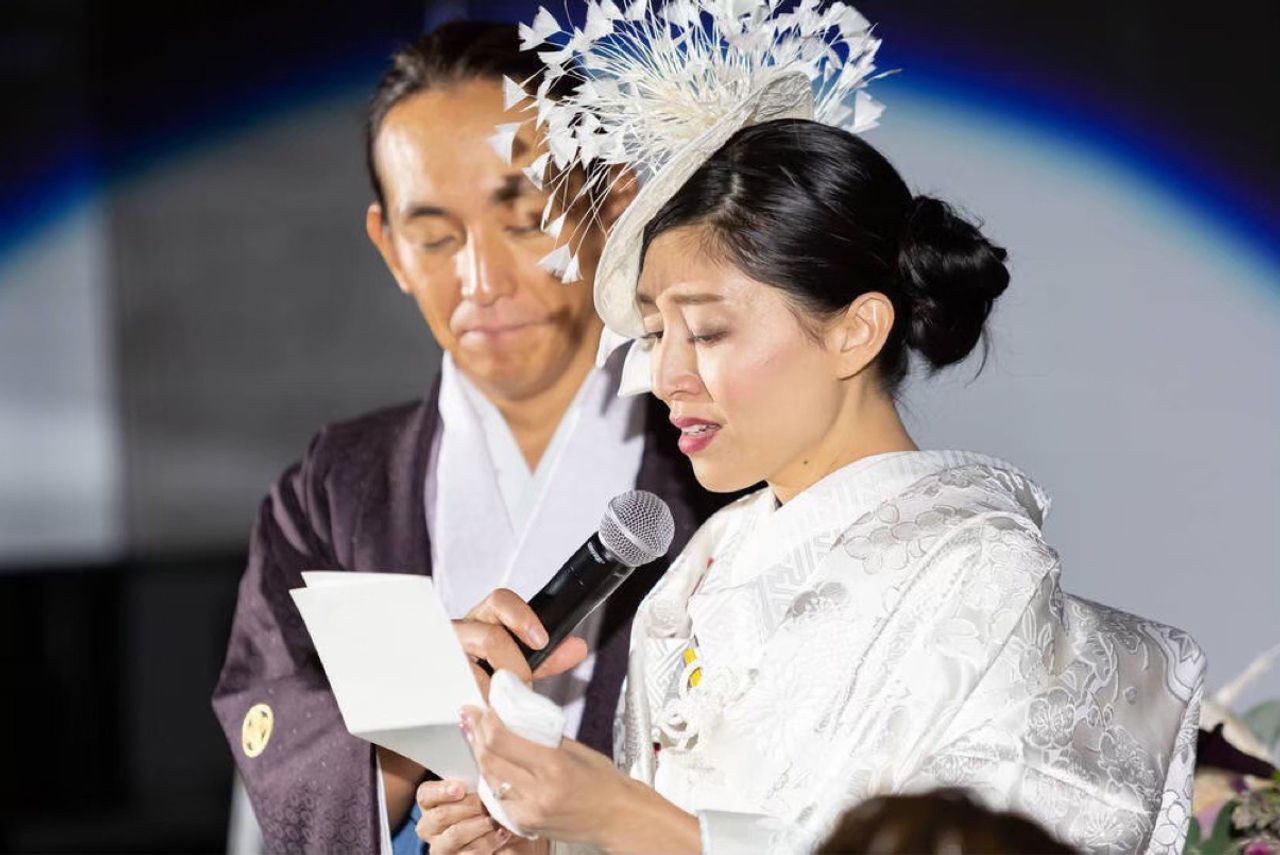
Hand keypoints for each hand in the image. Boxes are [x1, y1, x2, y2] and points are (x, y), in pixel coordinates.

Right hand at [414, 778, 546, 854]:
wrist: (507, 834)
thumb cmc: (491, 805)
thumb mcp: (481, 787)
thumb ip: (475, 774)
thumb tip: (477, 742)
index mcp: (432, 802)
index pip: (425, 794)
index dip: (442, 791)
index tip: (460, 788)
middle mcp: (431, 826)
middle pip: (440, 816)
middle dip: (467, 808)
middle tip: (486, 803)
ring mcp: (441, 846)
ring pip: (453, 836)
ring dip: (478, 826)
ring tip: (495, 819)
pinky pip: (468, 854)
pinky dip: (488, 843)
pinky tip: (503, 834)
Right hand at [455, 589, 588, 697]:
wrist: (465, 693)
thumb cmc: (493, 670)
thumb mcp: (524, 661)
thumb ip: (550, 656)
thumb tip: (577, 648)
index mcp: (485, 617)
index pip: (500, 601)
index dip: (522, 618)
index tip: (541, 641)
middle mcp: (463, 631)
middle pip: (490, 637)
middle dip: (515, 665)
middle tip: (525, 685)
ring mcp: (447, 655)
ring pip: (472, 666)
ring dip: (494, 688)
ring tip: (506, 703)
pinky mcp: (441, 681)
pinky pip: (457, 690)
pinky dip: (476, 701)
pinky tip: (487, 710)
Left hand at [460, 707, 700, 852]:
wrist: (618, 818)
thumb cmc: (604, 782)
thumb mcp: (575, 749)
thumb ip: (540, 734)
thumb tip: (511, 717)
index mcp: (554, 766)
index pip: (501, 740)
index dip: (486, 721)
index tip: (483, 708)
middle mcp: (537, 792)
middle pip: (488, 758)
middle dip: (477, 734)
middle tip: (475, 718)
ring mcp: (528, 812)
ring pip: (488, 778)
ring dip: (480, 755)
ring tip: (480, 736)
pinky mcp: (524, 824)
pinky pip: (496, 798)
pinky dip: (492, 778)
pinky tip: (494, 765)